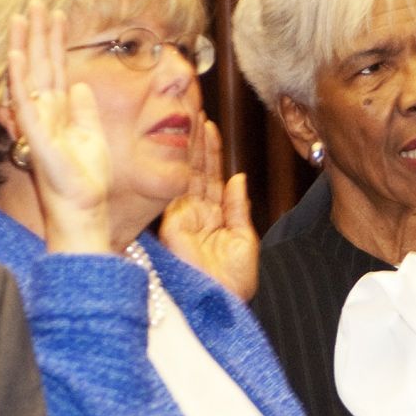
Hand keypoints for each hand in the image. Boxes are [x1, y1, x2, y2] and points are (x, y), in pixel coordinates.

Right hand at [7, 0, 111, 252]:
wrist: (84, 207)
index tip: (58, 14)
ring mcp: (38, 123)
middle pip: (41, 65)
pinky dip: (20, 78)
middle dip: (39, 33)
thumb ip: (85, 110)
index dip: (56, 41)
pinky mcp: (37, 136)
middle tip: (36, 2)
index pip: (55, 68)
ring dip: (26, 46)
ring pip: (29, 76)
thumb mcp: (93, 136)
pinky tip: (17, 55)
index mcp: (60, 112)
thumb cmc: (87, 178)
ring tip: (22, 17)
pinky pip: (25, 103)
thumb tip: (82, 86)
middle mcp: (46, 113)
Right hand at [160, 114, 259, 300]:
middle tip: (194, 111)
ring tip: (190, 117)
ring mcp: (181, 218)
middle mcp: (195, 215)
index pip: (212, 179)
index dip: (212, 154)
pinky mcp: (171, 224)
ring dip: (188, 146)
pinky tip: (182, 144)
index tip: (210, 127)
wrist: (220, 305)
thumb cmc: (233, 284)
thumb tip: (238, 177)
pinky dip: (181, 167)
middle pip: (196, 171)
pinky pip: (178, 190)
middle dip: (196, 142)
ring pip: (185, 175)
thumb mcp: (244, 240)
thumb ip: (238, 208)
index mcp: (215, 219)